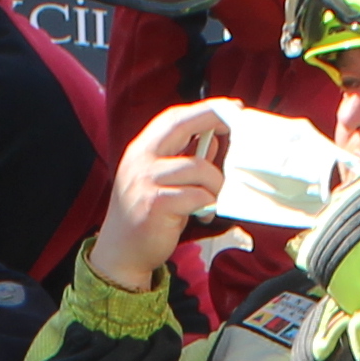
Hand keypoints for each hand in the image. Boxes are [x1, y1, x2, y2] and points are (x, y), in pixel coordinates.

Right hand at [86, 101, 230, 293]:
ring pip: (199, 167)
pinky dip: (208, 204)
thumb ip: (184, 159)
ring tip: (213, 198)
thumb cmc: (147, 215)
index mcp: (142, 149)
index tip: (230, 107)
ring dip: (216, 184)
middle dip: (214, 119)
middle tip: (237, 126)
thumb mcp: (163, 181)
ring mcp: (146, 181)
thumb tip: (213, 140)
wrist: (121, 252)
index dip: (204, 109)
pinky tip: (204, 214)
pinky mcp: (156, 204)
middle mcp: (140, 160)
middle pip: (182, 125)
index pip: (174, 117)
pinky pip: (197, 195)